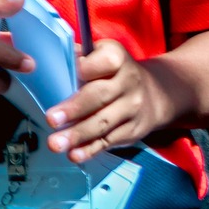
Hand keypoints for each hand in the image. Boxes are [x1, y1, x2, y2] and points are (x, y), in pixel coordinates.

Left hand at [46, 39, 176, 162]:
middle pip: (100, 96)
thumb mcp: (102, 54)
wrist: (157, 93)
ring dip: (78, 135)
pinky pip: (108, 141)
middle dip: (74, 109)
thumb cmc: (113, 71)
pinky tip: (74, 155)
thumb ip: (81, 56)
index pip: (104, 61)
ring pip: (103, 123)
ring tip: (55, 144)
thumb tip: (54, 61)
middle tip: (51, 120)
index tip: (69, 74)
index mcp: (117, 58)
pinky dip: (90, 149)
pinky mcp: (132, 131)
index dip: (86, 68)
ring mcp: (132, 109)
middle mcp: (128, 83)